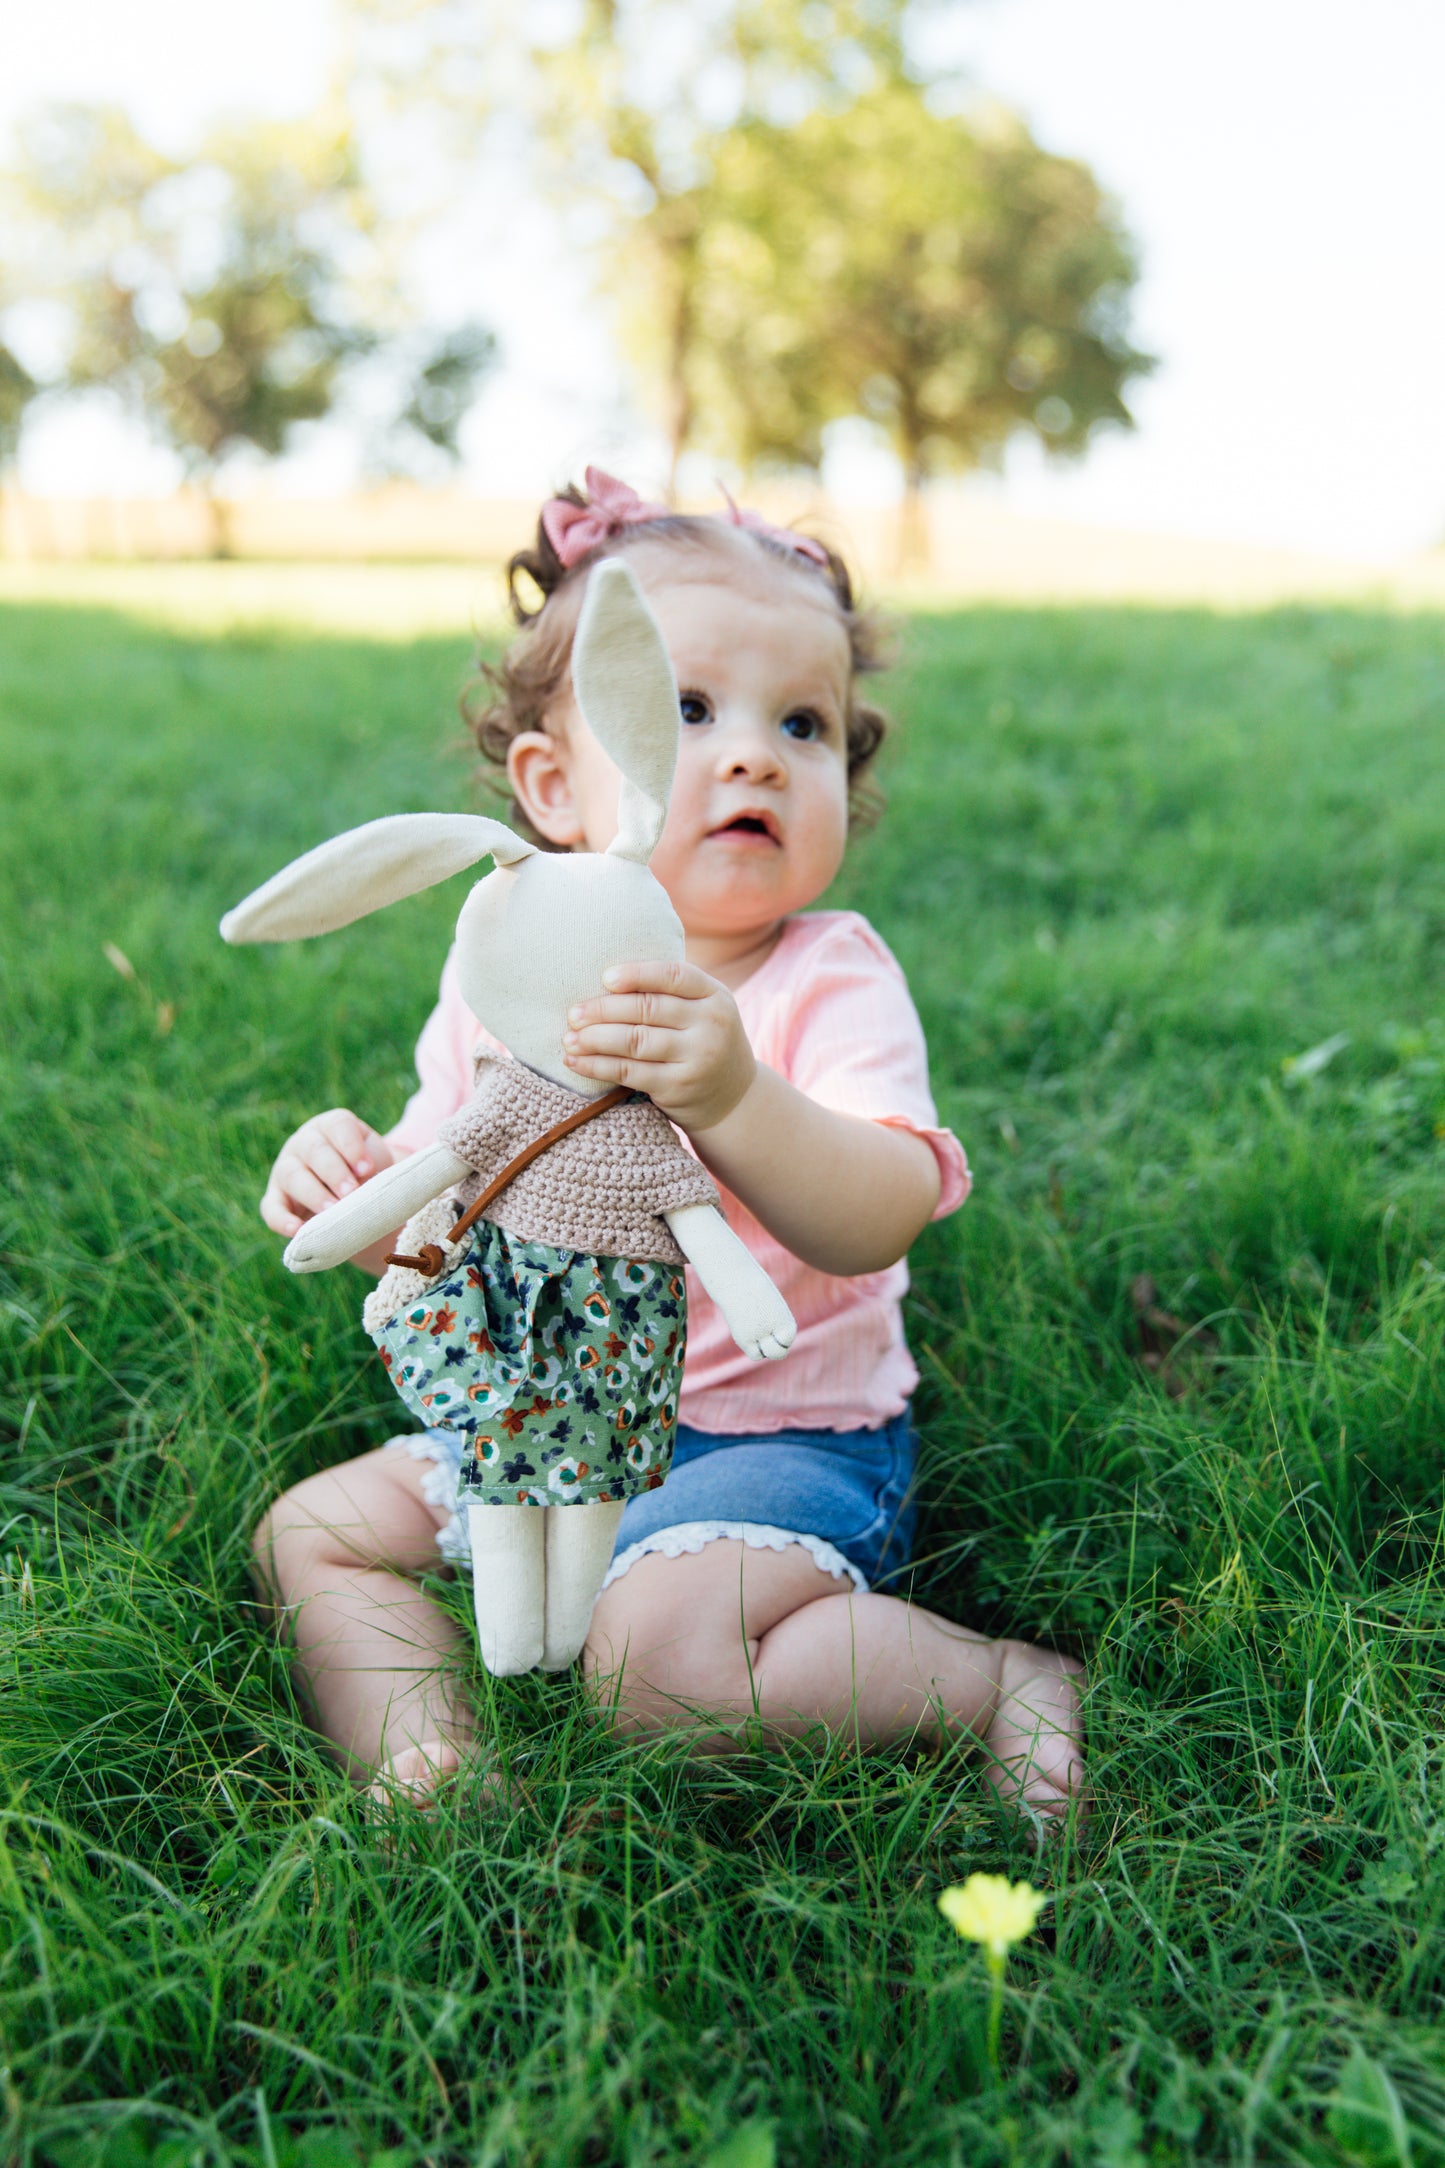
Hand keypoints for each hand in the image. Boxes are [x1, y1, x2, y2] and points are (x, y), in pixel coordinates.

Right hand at [260, 1109, 394, 1239]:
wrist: (355, 1196)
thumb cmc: (368, 1174)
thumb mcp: (375, 1165)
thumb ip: (373, 1169)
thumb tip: (369, 1185)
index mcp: (331, 1127)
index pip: (338, 1126)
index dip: (352, 1146)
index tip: (367, 1169)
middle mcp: (304, 1142)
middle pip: (315, 1150)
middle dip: (334, 1172)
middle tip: (351, 1192)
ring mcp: (285, 1169)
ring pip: (292, 1176)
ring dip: (313, 1194)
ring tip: (332, 1211)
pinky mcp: (275, 1199)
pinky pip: (272, 1208)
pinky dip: (282, 1220)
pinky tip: (298, 1230)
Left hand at [562, 960, 755, 1132]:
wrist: (734, 1099)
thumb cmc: (703, 1043)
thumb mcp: (704, 1011)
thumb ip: (672, 993)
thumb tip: (606, 977)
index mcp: (715, 996)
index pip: (674, 975)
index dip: (637, 974)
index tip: (605, 978)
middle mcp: (710, 1025)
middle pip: (647, 1009)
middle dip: (603, 1010)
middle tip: (573, 1013)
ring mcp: (697, 1057)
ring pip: (634, 1041)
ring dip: (594, 1039)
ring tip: (569, 1038)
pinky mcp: (678, 1086)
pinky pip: (629, 1072)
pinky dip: (597, 1066)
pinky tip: (576, 1062)